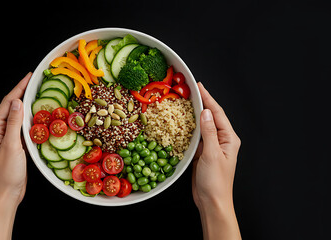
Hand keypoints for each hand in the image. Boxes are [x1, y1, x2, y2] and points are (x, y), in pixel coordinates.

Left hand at [0, 72, 30, 239]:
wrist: (5, 195)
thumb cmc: (6, 174)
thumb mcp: (11, 147)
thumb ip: (13, 124)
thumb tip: (17, 102)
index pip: (7, 103)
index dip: (19, 88)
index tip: (30, 76)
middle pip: (11, 106)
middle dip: (23, 92)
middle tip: (37, 82)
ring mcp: (6, 138)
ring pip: (18, 116)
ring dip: (28, 105)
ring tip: (40, 95)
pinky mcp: (14, 145)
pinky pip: (23, 127)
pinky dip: (31, 119)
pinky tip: (40, 117)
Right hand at [192, 82, 240, 239]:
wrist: (212, 202)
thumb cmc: (216, 182)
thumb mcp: (212, 154)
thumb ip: (209, 132)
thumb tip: (205, 112)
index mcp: (229, 139)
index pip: (218, 113)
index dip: (208, 98)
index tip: (199, 86)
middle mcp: (222, 140)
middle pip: (211, 117)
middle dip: (202, 103)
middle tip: (190, 91)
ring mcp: (212, 147)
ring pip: (203, 126)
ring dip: (194, 115)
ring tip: (185, 103)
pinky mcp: (203, 154)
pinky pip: (196, 137)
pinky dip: (189, 129)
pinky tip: (181, 123)